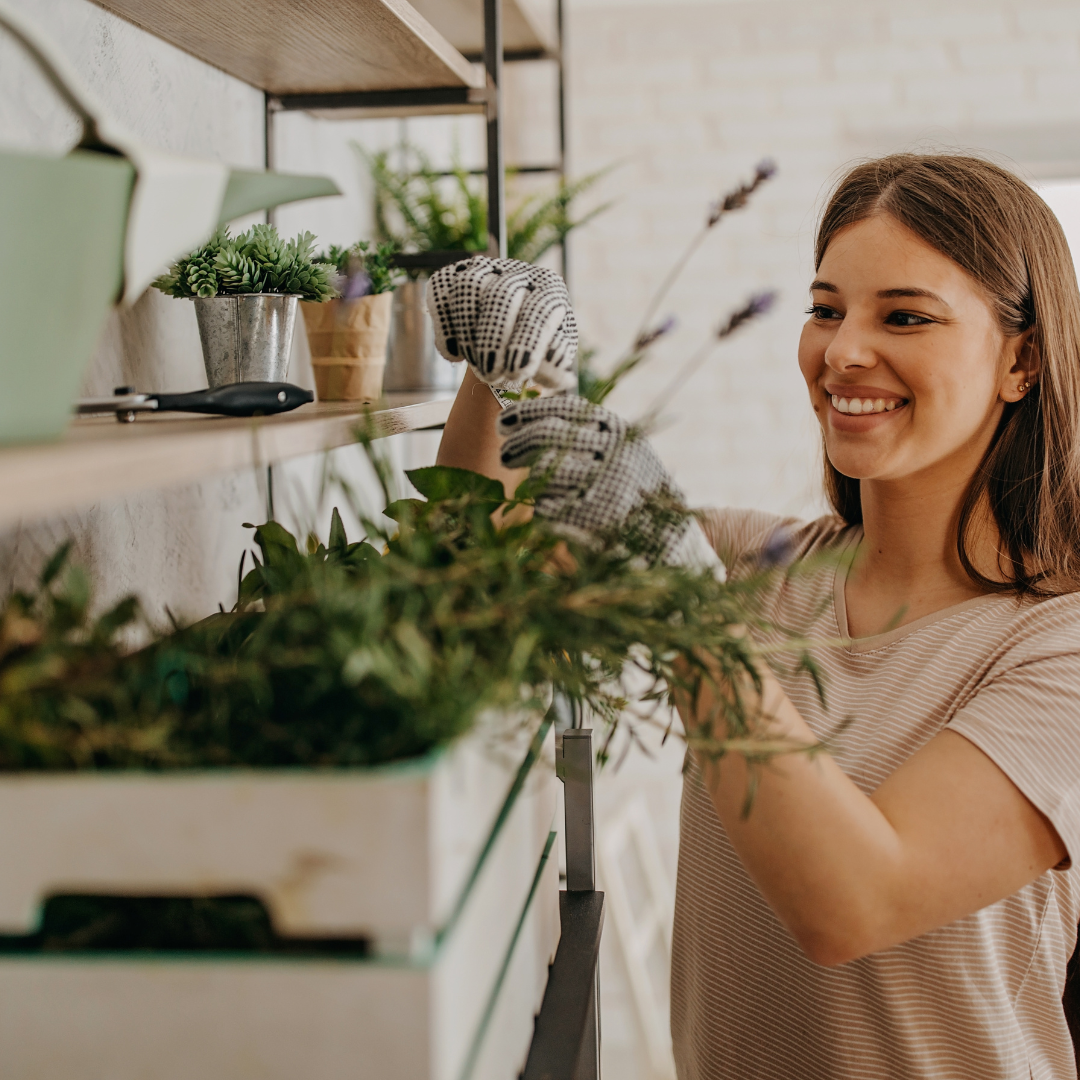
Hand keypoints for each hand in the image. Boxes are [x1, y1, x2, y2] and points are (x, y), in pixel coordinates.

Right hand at [426, 257, 577, 390]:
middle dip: (493, 339)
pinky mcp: (452, 276)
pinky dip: (445, 326)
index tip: (516, 374)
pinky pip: (441, 293)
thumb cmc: (534, 350)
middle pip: (501, 295)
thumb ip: (553, 367)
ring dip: (469, 334)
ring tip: (477, 367)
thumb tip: (557, 374)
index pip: (539, 309)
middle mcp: (517, 271)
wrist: (507, 338)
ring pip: (469, 289)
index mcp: (549, 287)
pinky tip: (455, 356)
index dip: (526, 342)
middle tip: (491, 375)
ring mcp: (482, 269)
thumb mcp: (550, 359)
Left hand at [497, 395, 720, 571]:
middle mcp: (613, 453)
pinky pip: (547, 507)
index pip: (564, 408)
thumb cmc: (638, 491)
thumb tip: (536, 409)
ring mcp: (604, 486)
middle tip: (506, 455)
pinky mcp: (593, 521)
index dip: (528, 412)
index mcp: (618, 430)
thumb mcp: (624, 449)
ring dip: (531, 479)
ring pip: (543, 471)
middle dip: (518, 445)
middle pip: (547, 436)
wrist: (671, 539)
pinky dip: (544, 510)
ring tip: (535, 487)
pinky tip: (555, 512)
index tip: (504, 422)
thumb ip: (589, 429)